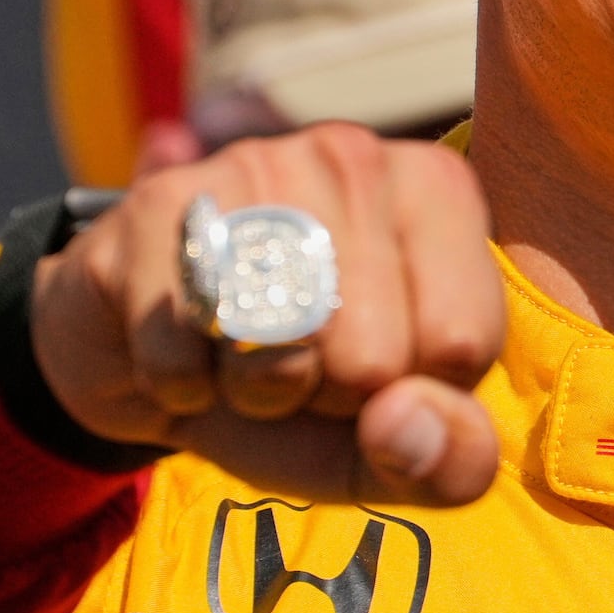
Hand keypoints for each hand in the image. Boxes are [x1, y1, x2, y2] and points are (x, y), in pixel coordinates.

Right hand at [32, 125, 506, 505]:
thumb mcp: (388, 443)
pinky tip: (186, 345)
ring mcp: (253, 162)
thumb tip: (406, 422)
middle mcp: (355, 154)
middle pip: (374, 357)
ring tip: (245, 353)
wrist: (151, 356)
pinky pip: (186, 353)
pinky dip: (180, 384)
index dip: (408, 394)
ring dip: (254, 393)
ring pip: (283, 351)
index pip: (462, 345)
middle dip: (327, 396)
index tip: (374, 367)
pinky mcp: (160, 201)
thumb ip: (449, 457)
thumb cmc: (296, 386)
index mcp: (438, 191)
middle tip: (298, 362)